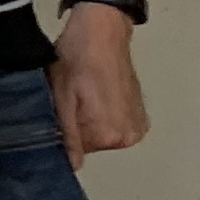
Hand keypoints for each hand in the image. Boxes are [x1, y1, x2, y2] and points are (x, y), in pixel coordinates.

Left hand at [49, 1, 148, 168]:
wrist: (102, 33)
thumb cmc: (77, 60)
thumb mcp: (61, 98)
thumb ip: (67, 135)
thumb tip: (71, 166)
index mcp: (108, 135)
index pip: (74, 152)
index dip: (62, 132)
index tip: (58, 112)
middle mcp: (128, 136)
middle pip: (90, 145)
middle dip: (76, 127)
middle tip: (71, 99)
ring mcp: (137, 126)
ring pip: (101, 135)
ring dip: (89, 121)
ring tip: (85, 94)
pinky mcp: (141, 116)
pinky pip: (114, 126)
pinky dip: (103, 115)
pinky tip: (97, 95)